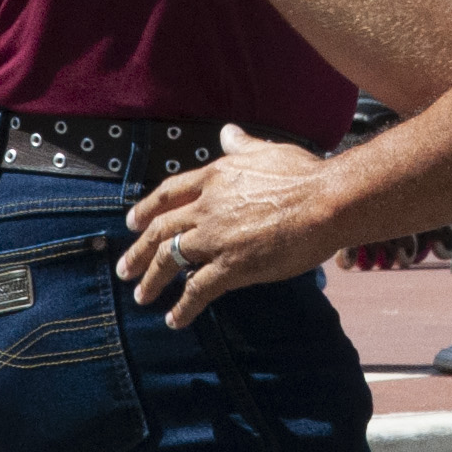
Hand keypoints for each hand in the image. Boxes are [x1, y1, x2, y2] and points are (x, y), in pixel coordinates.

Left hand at [119, 126, 338, 322]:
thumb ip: (242, 145)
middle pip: (161, 230)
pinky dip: (182, 307)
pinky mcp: (231, 266)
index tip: (132, 222)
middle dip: (138, 251)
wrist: (326, 202)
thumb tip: (228, 131)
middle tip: (125, 268)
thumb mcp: (268, 151)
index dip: (147, 208)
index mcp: (215, 178)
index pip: (170, 193)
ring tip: (141, 295)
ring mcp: (216, 238)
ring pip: (169, 260)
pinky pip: (197, 290)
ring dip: (151, 280)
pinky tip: (173, 319)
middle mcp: (207, 207)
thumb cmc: (304, 175)